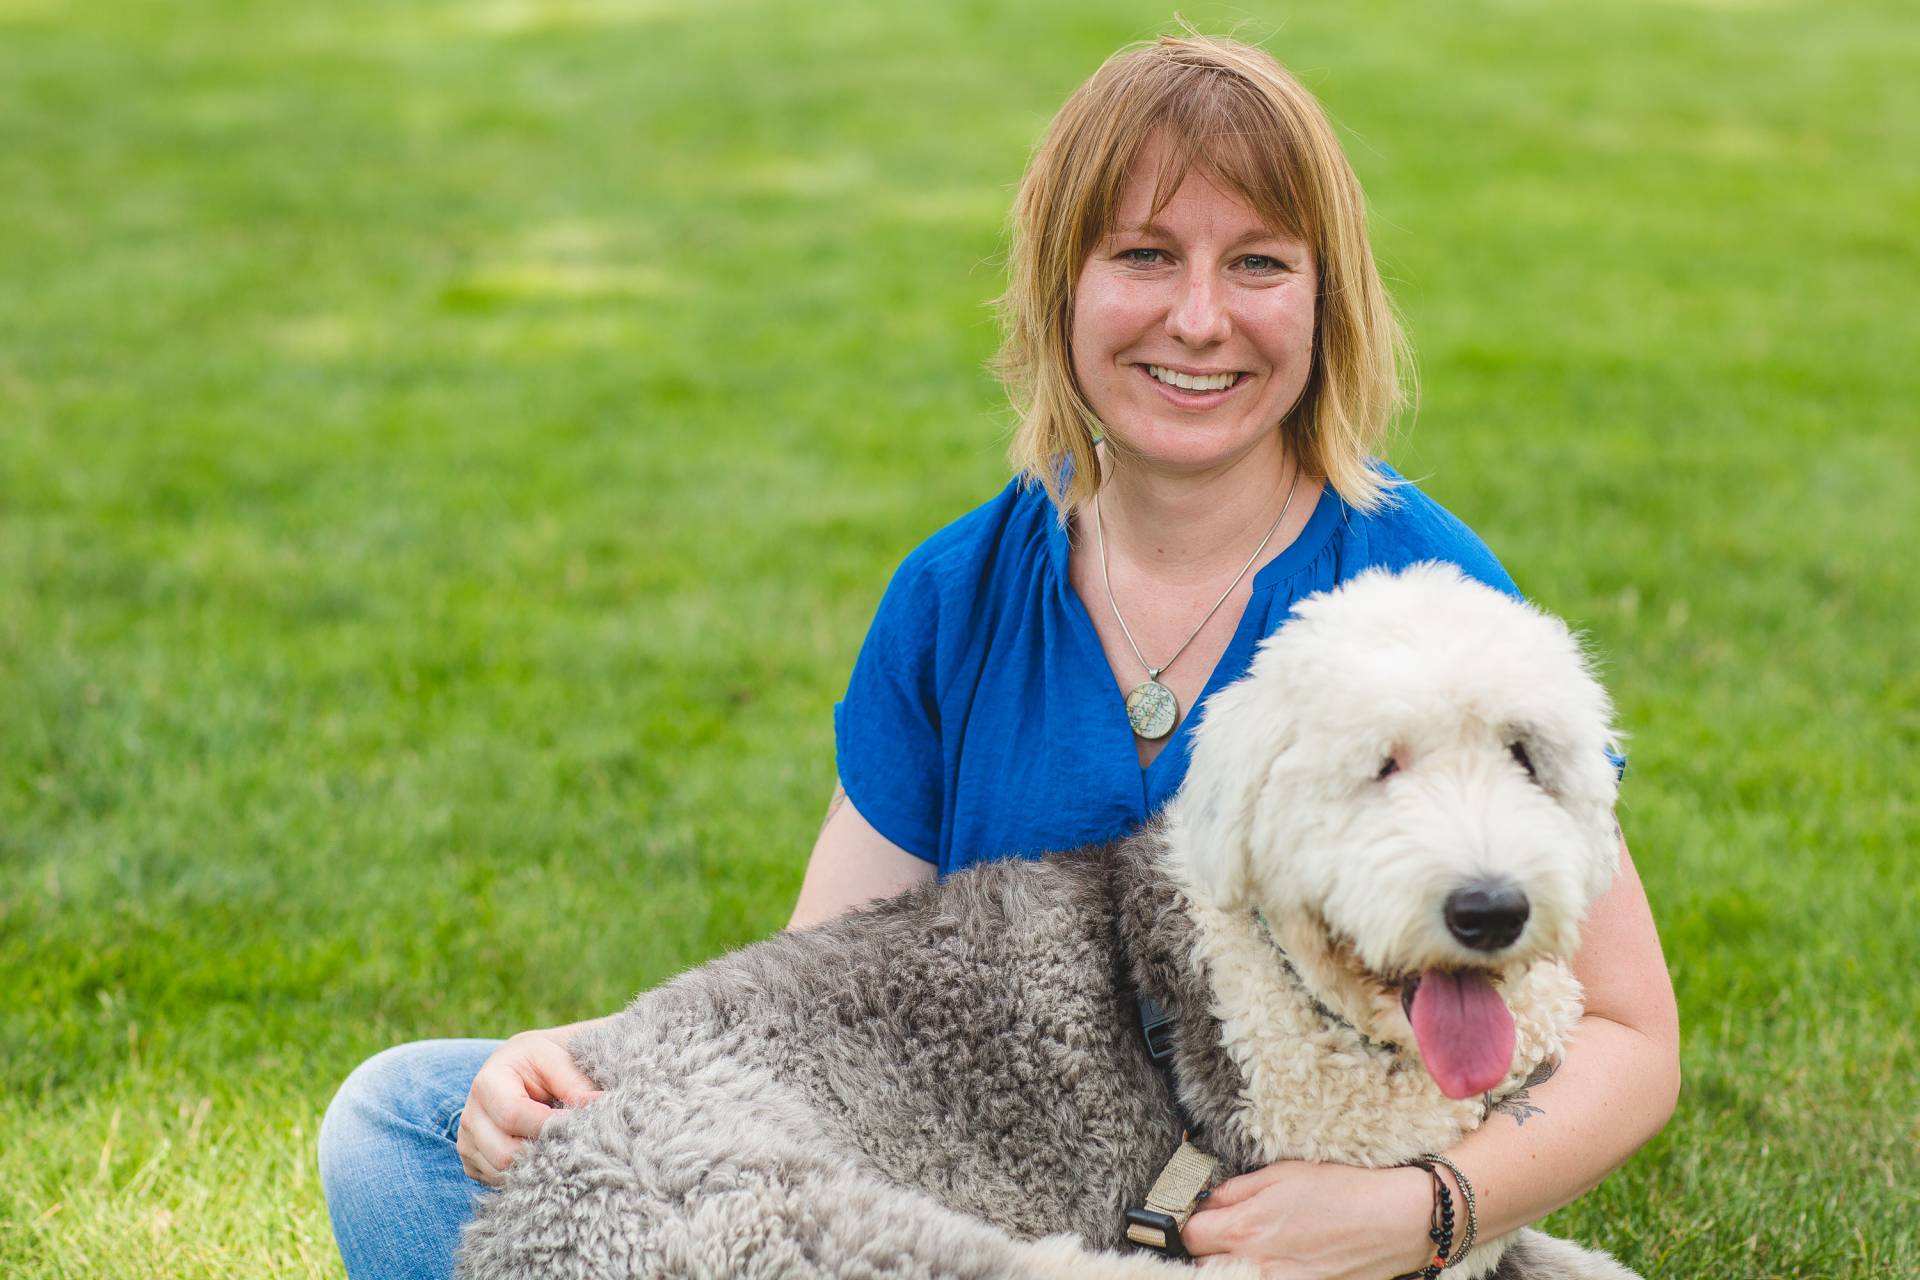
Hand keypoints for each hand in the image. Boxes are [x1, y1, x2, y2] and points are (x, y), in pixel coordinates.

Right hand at [456, 1025, 605, 1185]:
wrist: (520, 1068)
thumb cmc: (541, 1062)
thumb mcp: (558, 1060)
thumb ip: (576, 1085)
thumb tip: (601, 1105)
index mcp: (487, 1083)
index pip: (513, 1116)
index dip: (550, 1125)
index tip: (580, 1125)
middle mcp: (471, 1116)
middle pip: (504, 1153)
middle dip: (544, 1153)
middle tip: (574, 1143)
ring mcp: (467, 1143)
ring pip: (501, 1174)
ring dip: (535, 1168)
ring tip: (560, 1149)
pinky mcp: (473, 1162)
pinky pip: (497, 1182)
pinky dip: (523, 1176)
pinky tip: (542, 1157)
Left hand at [1182, 1160, 1434, 1279]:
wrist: (1395, 1221)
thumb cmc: (1342, 1190)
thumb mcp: (1281, 1174)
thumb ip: (1236, 1190)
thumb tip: (1206, 1199)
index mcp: (1246, 1229)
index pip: (1188, 1235)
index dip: (1186, 1220)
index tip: (1195, 1212)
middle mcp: (1256, 1266)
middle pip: (1202, 1264)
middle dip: (1203, 1247)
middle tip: (1218, 1228)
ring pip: (1229, 1277)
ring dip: (1227, 1262)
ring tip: (1246, 1244)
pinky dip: (1256, 1271)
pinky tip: (1271, 1258)